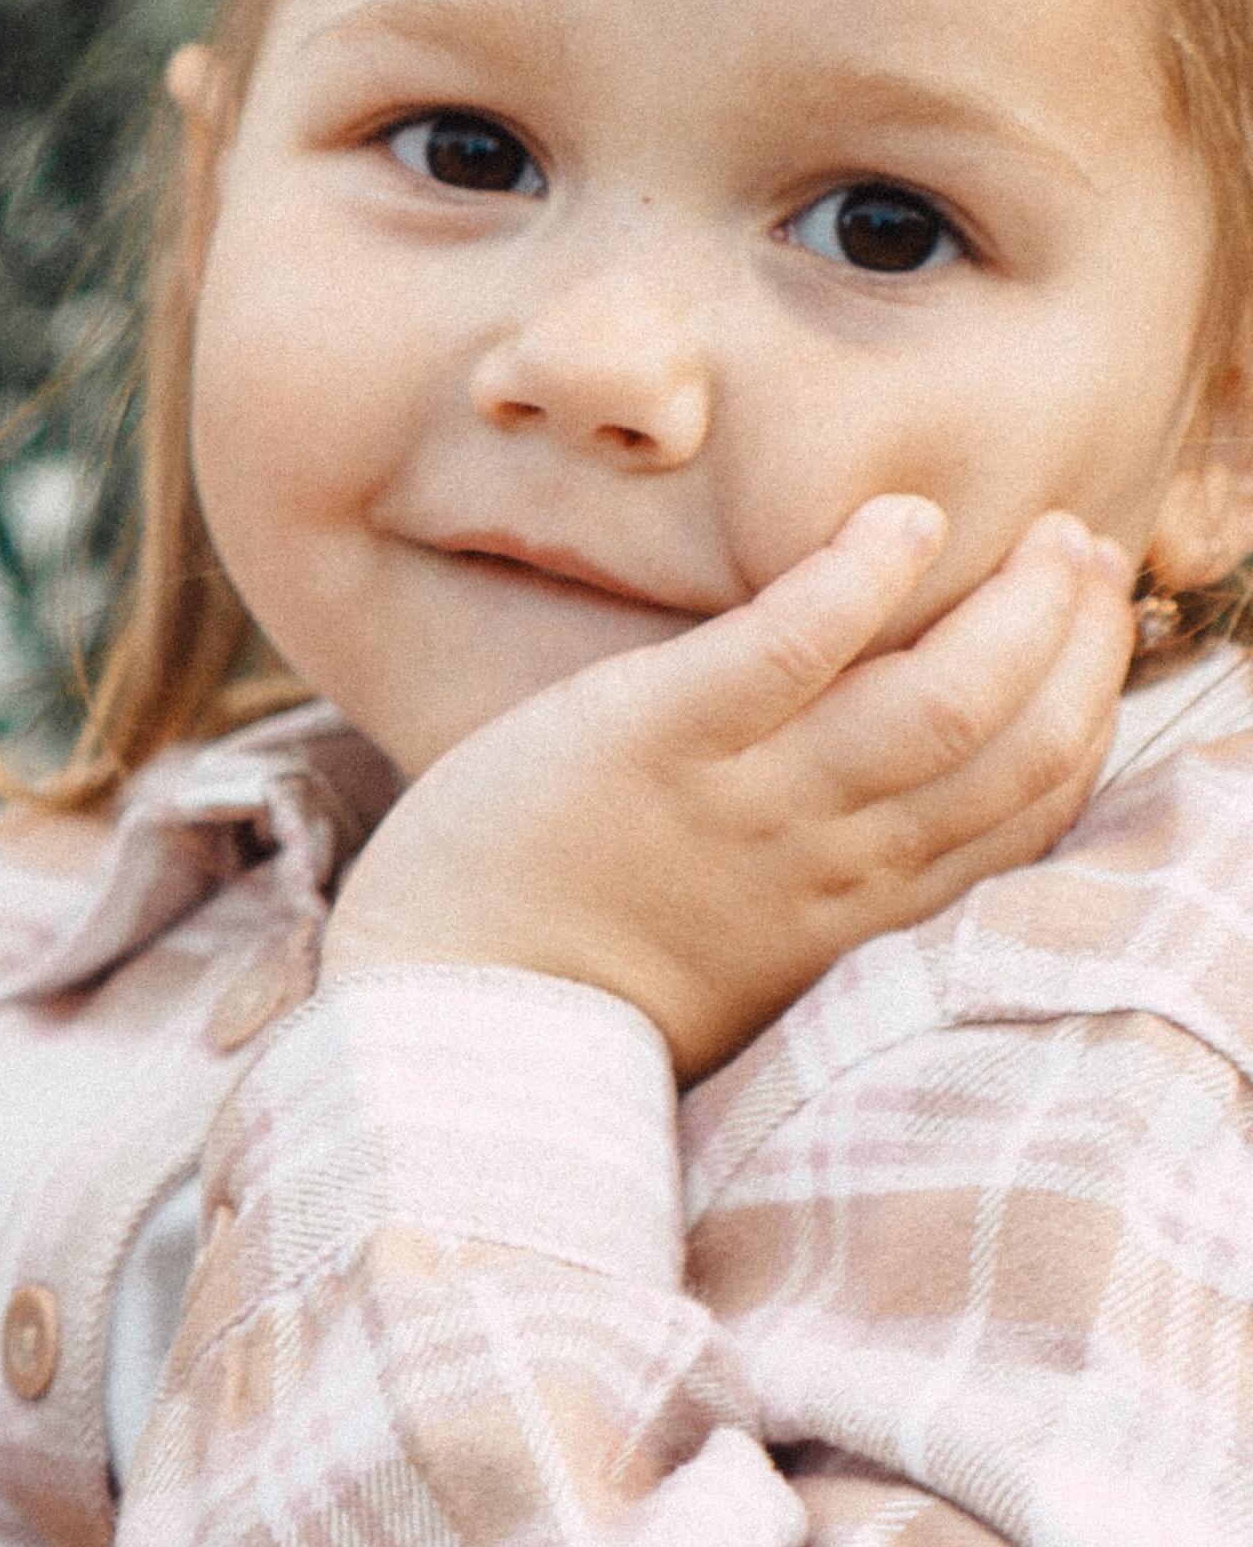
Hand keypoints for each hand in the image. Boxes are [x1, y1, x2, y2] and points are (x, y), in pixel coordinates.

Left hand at [319, 498, 1135, 1080]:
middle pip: (1010, 749)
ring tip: (1053, 534)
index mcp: (856, 915)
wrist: (446, 1025)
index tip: (1099, 632)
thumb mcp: (741, 958)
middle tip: (1090, 557)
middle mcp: (828, 862)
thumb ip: (818, 891)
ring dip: (1015, 609)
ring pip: (936, 701)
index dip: (1082, 713)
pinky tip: (904, 521)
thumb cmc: (575, 982)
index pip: (1021, 813)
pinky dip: (859, 579)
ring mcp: (746, 800)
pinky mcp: (651, 735)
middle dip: (1076, 647)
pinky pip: (786, 648)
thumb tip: (877, 818)